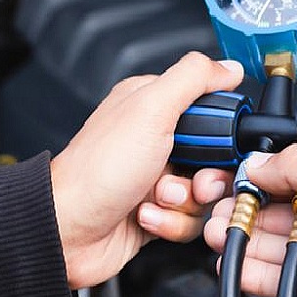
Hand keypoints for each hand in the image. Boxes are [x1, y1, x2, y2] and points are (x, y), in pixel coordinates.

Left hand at [50, 52, 242, 288]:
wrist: (67, 230)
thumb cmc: (98, 170)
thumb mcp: (151, 109)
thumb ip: (194, 79)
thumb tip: (229, 66)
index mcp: (155, 106)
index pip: (213, 112)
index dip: (222, 134)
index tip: (215, 146)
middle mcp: (157, 140)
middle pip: (216, 158)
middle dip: (208, 176)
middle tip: (192, 180)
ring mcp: (158, 178)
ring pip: (206, 193)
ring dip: (185, 202)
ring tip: (156, 197)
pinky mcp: (158, 211)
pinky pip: (190, 220)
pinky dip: (171, 222)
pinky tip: (145, 215)